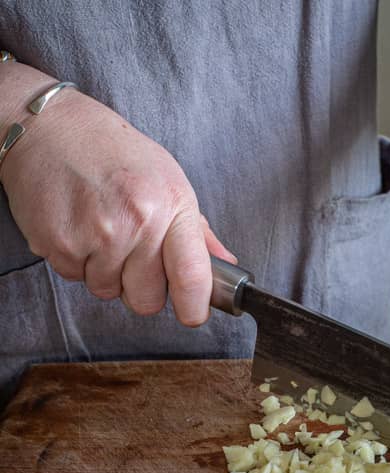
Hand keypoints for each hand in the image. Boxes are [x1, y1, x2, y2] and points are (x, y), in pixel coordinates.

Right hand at [0, 84, 235, 325]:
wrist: (50, 128)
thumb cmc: (116, 154)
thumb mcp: (170, 181)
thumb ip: (197, 231)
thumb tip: (226, 264)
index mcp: (172, 207)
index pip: (192, 276)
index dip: (194, 307)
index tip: (193, 314)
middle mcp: (137, 222)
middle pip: (148, 300)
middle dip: (142, 288)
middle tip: (133, 254)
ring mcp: (96, 234)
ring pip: (109, 292)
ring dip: (107, 273)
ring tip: (102, 231)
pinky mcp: (59, 243)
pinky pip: (76, 279)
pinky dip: (78, 262)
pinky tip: (79, 228)